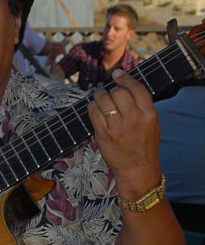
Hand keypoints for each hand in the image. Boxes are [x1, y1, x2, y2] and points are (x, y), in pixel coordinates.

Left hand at [88, 70, 161, 199]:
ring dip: (99, 94)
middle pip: (119, 92)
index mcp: (149, 115)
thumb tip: (126, 87)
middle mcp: (133, 120)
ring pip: (104, 100)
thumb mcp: (152, 124)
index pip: (137, 89)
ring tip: (99, 95)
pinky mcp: (103, 135)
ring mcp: (117, 128)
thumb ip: (142, 106)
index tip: (118, 74)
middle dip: (112, 89)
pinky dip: (92, 106)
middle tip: (108, 91)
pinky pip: (93, 113)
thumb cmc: (144, 146)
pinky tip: (94, 107)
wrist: (137, 170)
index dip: (126, 78)